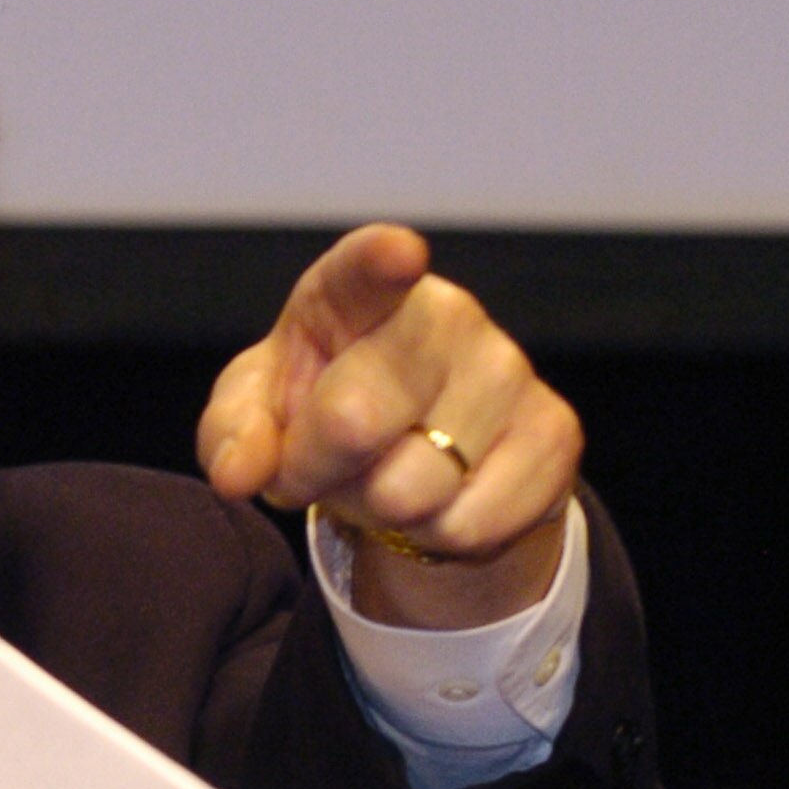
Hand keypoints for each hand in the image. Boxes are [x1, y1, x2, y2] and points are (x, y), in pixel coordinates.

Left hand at [195, 224, 579, 629]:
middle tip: (321, 463)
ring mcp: (508, 368)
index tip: (398, 253)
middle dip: (318, 469)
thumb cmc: (320, 410)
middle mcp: (444, 314)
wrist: (413, 454)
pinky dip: (436, 535)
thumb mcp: (255, 413)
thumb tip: (238, 473)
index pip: (366, 269)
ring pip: (413, 489)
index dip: (381, 262)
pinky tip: (441, 495)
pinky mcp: (556, 430)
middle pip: (355, 419)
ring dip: (379, 508)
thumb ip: (232, 434)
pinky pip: (469, 524)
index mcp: (356, 292)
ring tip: (385, 473)